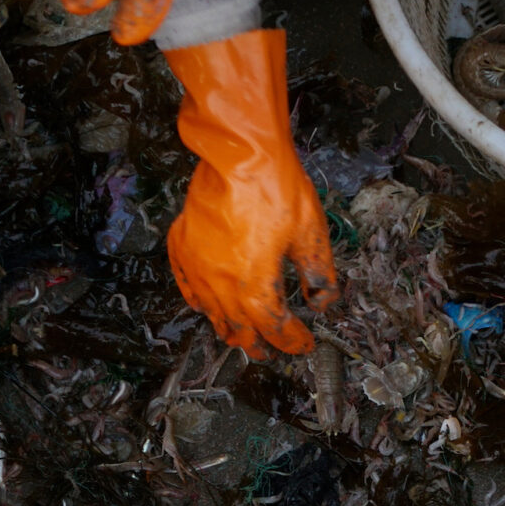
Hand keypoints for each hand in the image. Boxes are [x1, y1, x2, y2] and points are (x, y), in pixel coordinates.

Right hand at [165, 30, 336, 358]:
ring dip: (228, 330)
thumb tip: (323, 301)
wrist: (238, 153)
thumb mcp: (312, 234)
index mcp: (255, 288)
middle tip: (269, 352)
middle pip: (240, 330)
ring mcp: (197, 267)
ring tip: (239, 338)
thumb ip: (319, 275)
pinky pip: (187, 286)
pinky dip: (199, 301)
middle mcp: (221, 285)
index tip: (304, 344)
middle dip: (258, 345)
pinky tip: (205, 305)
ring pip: (212, 314)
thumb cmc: (275, 188)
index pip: (276, 330)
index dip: (293, 342)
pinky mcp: (181, 247)